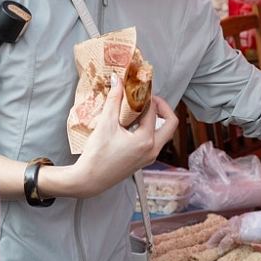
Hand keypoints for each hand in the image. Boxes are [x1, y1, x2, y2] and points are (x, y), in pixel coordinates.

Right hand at [56, 76, 178, 196]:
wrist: (89, 180)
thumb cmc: (96, 155)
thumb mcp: (105, 125)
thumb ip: (113, 101)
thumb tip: (117, 80)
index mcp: (146, 140)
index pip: (153, 111)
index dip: (147, 96)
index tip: (139, 87)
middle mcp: (153, 150)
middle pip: (170, 124)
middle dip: (163, 108)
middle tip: (150, 98)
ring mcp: (149, 157)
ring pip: (163, 134)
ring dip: (157, 119)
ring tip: (141, 109)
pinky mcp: (143, 161)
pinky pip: (155, 142)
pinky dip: (150, 130)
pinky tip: (134, 124)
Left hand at [207, 210, 260, 248]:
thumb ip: (260, 230)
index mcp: (246, 218)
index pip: (231, 223)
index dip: (225, 230)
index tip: (221, 235)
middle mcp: (240, 220)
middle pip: (223, 227)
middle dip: (216, 234)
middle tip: (209, 242)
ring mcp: (239, 225)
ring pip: (222, 232)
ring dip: (215, 239)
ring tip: (209, 247)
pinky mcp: (240, 233)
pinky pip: (227, 240)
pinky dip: (222, 245)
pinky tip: (218, 250)